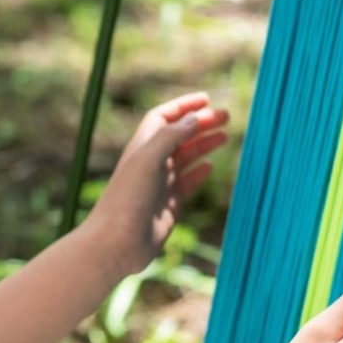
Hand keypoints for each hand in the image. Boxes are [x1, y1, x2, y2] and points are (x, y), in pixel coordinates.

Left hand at [83, 91, 229, 277]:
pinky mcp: (168, 206)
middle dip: (201, 123)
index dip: (183, 106)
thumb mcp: (148, 159)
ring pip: (186, 158)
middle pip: (179, 135)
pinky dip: (199, 173)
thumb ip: (171, 136)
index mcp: (142, 147)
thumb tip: (194, 117)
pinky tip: (210, 166)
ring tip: (225, 135)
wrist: (116, 243)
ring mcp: (160, 185)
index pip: (164, 118)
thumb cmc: (127, 199)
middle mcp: (150, 163)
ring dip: (204, 144)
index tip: (207, 99)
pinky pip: (187, 184)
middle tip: (226, 116)